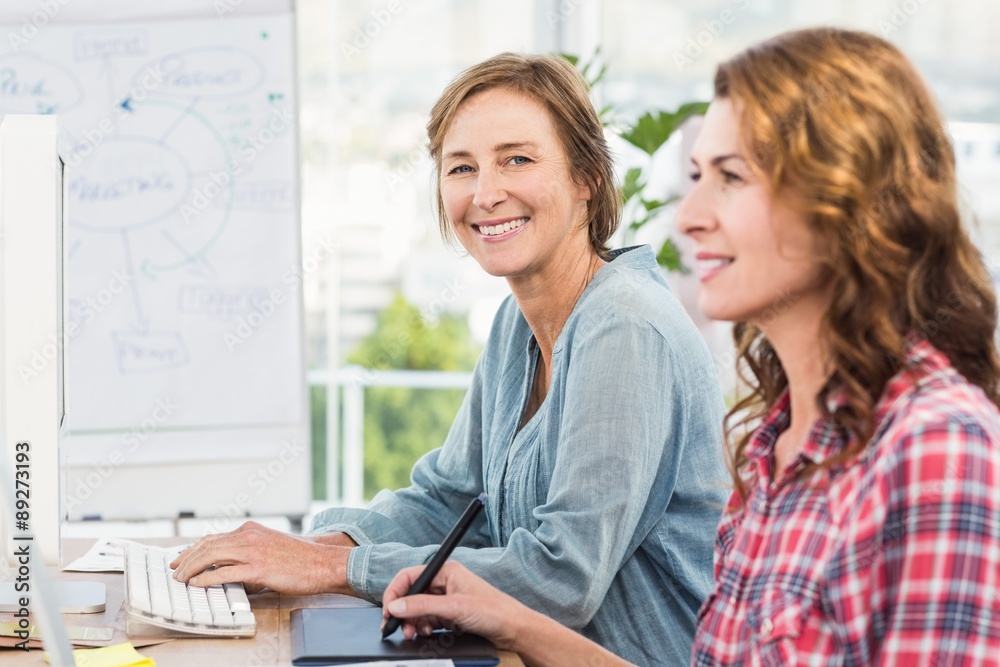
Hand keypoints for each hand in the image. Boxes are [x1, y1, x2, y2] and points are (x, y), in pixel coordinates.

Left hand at [170, 521, 353, 595]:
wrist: (322, 562)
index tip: (180, 559)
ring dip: (191, 568)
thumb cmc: (300, 558)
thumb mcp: (270, 547)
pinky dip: (207, 578)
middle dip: (186, 559)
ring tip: (180, 579)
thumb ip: (248, 554)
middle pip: (207, 545)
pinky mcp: (259, 568)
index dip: (192, 549)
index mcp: (251, 529)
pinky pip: (225, 573)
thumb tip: (227, 570)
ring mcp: (253, 551)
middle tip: (174, 571)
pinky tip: (197, 584)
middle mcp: (249, 536)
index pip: (213, 538)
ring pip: (212, 556)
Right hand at [381, 561, 523, 649]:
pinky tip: (426, 633)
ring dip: (413, 622)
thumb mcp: (454, 608)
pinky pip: (428, 619)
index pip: (410, 576)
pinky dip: (423, 627)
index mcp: (446, 571)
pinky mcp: (451, 614)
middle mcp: (445, 582)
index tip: (388, 610)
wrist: (514, 630)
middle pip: (412, 594)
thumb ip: (422, 607)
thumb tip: (396, 606)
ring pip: (419, 609)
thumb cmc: (494, 610)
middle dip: (404, 612)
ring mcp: (448, 598)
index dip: (395, 593)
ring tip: (414, 633)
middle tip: (398, 628)